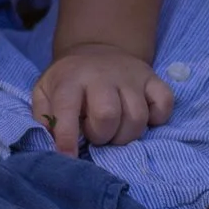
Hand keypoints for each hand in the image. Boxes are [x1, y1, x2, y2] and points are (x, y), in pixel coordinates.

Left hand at [32, 42, 174, 153]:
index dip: (66, 138)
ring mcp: (131, 76)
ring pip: (137, 116)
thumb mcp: (45, 92)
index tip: (68, 158)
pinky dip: (157, 119)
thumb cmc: (68, 81)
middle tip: (96, 135)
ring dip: (126, 134)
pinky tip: (142, 120)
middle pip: (108, 115)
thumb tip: (50, 145)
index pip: (67, 110)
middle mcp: (102, 75)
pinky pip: (165, 103)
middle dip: (102, 136)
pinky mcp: (153, 78)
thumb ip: (43, 117)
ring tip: (115, 131)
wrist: (96, 50)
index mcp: (71, 79)